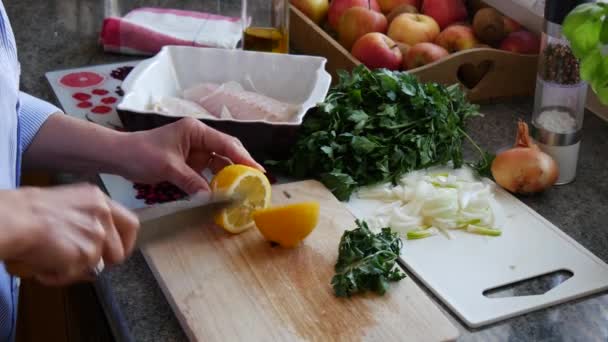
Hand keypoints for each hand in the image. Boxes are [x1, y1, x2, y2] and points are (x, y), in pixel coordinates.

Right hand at [7, 184, 138, 285]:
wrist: (14, 219)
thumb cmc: (26, 211)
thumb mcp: (66, 206)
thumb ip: (85, 223)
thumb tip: (93, 252)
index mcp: (97, 198)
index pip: (129, 223)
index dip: (125, 242)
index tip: (117, 253)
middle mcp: (103, 214)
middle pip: (119, 251)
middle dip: (104, 264)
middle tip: (84, 266)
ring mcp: (97, 235)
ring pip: (96, 266)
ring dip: (74, 270)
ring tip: (49, 263)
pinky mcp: (86, 254)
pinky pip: (74, 275)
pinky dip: (57, 277)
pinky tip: (41, 267)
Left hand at [117, 118, 264, 193]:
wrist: (118, 157)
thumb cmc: (140, 153)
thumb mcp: (168, 167)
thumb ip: (191, 181)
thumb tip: (210, 197)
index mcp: (195, 130)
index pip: (226, 143)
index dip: (243, 158)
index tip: (257, 171)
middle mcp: (198, 138)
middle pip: (227, 151)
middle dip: (241, 165)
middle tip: (256, 181)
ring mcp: (194, 151)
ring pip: (219, 163)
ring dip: (230, 175)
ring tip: (244, 189)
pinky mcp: (189, 163)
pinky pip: (208, 172)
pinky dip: (215, 182)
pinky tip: (223, 192)